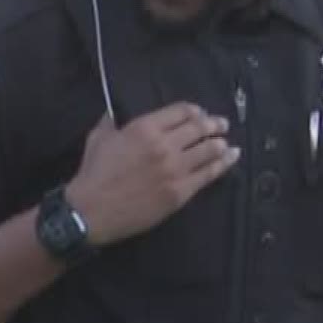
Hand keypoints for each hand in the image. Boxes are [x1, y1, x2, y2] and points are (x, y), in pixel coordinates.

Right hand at [65, 104, 241, 246]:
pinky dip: (224, 163)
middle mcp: (165, 144)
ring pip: (209, 149)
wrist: (90, 212)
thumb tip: (113, 114)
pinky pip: (209, 174)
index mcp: (145, 128)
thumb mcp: (98, 140)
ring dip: (221, 143)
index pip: (182, 111)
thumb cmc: (92, 175)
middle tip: (221, 126)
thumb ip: (110, 123)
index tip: (201, 114)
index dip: (195, 111)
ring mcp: (175, 169)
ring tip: (226, 143)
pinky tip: (232, 158)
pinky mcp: (180, 191)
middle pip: (200, 128)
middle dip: (213, 125)